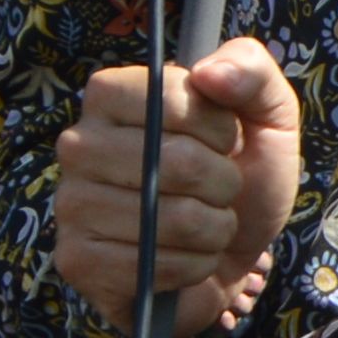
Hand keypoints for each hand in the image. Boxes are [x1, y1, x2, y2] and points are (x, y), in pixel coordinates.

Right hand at [50, 39, 304, 334]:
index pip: (171, 97)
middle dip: (224, 184)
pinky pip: (155, 265)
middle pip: (178, 161)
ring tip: (205, 225)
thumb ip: (251, 71)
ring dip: (213, 229)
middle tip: (218, 190)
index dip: (218, 127)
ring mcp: (71, 204)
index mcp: (110, 95)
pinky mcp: (77, 261)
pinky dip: (190, 267)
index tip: (223, 141)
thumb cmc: (241, 175)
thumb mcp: (266, 114)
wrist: (231, 254)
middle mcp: (78, 144)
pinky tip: (184, 258)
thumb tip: (209, 71)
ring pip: (174, 218)